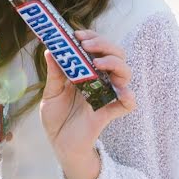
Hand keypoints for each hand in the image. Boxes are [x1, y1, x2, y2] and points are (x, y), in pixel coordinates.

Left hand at [39, 31, 135, 178]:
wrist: (59, 144)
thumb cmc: (56, 117)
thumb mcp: (51, 92)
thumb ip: (54, 73)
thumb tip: (50, 50)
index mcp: (87, 71)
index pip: (98, 47)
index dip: (92, 37)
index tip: (77, 34)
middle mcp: (101, 80)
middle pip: (116, 55)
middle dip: (104, 45)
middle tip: (86, 45)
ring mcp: (107, 95)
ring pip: (125, 73)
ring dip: (115, 63)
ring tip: (98, 63)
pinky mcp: (109, 112)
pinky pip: (128, 103)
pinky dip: (128, 95)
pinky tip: (120, 91)